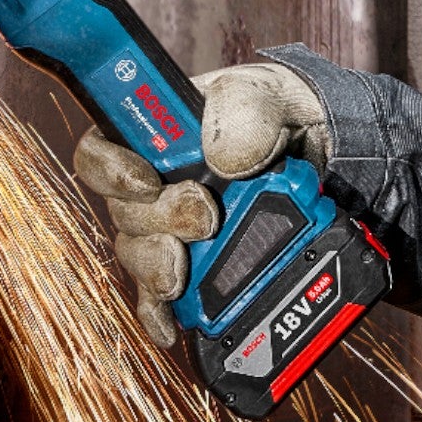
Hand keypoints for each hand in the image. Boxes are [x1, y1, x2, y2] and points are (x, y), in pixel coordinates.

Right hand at [74, 61, 331, 346]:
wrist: (320, 146)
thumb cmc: (278, 109)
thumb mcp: (265, 95)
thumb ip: (242, 111)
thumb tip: (221, 159)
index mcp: (156, 133)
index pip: (101, 150)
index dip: (109, 170)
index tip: (147, 183)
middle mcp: (155, 182)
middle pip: (125, 213)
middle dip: (160, 222)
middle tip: (206, 220)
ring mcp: (174, 226)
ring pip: (141, 255)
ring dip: (158, 268)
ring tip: (185, 272)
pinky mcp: (198, 262)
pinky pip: (162, 295)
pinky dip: (160, 312)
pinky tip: (168, 326)